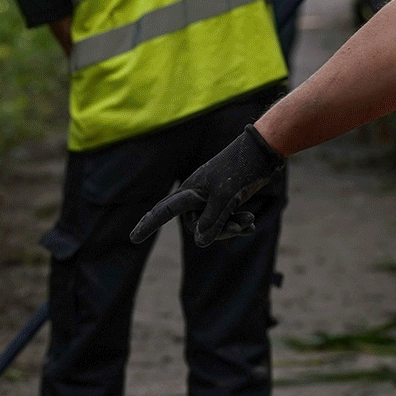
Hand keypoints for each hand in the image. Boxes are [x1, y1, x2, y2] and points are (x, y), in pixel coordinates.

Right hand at [130, 125, 286, 246]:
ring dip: (231, 227)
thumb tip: (200, 242)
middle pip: (197, 226)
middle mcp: (196, 196)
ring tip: (250, 220)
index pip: (164, 211)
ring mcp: (211, 198)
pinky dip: (237, 223)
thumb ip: (212, 220)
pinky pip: (225, 220)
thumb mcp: (225, 197)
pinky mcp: (225, 200)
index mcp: (190, 191)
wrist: (261, 153)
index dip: (148, 225)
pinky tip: (251, 224)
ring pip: (213, 226)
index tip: (133, 238)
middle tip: (240, 226)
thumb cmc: (240, 169)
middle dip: (219, 231)